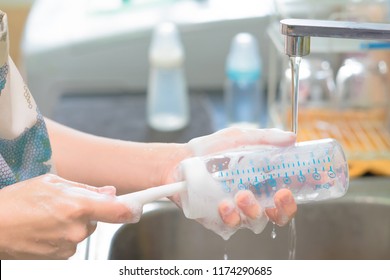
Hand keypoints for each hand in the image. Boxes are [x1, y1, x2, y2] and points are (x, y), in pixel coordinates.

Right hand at [0, 174, 132, 258]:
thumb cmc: (17, 201)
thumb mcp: (53, 183)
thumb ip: (87, 189)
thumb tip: (110, 192)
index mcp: (78, 206)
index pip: (119, 211)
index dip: (132, 208)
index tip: (138, 207)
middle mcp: (76, 230)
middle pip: (97, 220)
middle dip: (87, 212)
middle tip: (64, 205)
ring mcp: (67, 248)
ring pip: (82, 233)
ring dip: (72, 225)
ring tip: (48, 218)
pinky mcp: (58, 260)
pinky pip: (70, 245)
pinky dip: (62, 237)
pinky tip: (45, 229)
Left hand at [170, 127, 296, 237]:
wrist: (181, 160)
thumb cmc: (210, 149)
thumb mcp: (239, 137)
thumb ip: (265, 138)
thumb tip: (292, 138)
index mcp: (260, 184)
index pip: (284, 197)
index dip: (296, 197)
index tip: (302, 187)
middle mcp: (251, 200)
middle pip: (276, 216)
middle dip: (283, 211)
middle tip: (280, 195)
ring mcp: (235, 211)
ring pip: (254, 222)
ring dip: (253, 210)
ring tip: (241, 193)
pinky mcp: (217, 219)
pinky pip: (230, 225)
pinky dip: (230, 216)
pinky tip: (224, 203)